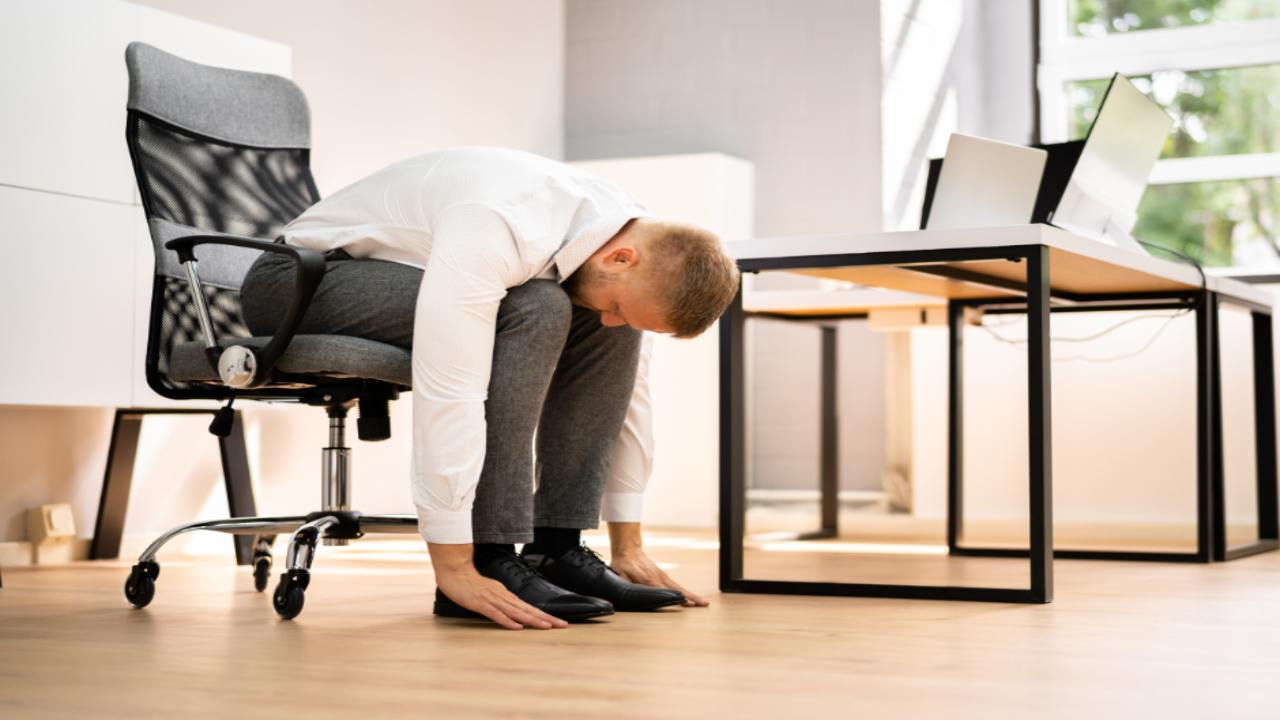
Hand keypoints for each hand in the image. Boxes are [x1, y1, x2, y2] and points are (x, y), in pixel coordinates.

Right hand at [428, 543, 567, 629]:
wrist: (454, 571)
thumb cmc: (471, 584)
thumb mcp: (490, 593)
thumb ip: (501, 602)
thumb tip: (514, 612)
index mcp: (506, 595)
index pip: (528, 607)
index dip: (544, 615)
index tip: (557, 622)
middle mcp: (503, 597)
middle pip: (528, 609)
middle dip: (546, 618)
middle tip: (563, 625)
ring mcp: (492, 600)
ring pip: (516, 612)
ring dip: (532, 619)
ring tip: (546, 626)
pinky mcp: (480, 604)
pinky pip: (496, 614)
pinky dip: (507, 621)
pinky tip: (517, 627)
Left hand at [607, 522, 709, 606]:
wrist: (628, 550)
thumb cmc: (623, 565)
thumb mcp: (620, 576)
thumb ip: (625, 586)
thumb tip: (626, 595)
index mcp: (649, 579)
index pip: (665, 591)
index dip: (676, 598)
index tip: (688, 603)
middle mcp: (659, 578)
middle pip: (677, 589)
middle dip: (691, 597)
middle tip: (703, 603)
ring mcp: (662, 576)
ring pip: (679, 587)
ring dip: (691, 595)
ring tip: (703, 603)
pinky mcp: (663, 576)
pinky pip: (676, 585)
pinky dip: (685, 592)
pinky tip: (691, 598)